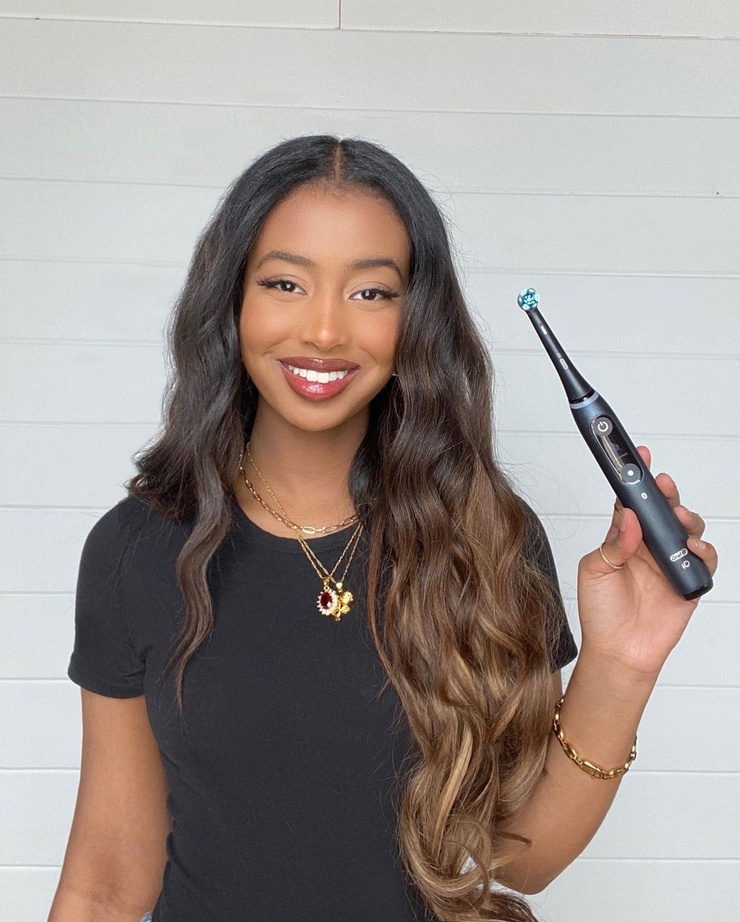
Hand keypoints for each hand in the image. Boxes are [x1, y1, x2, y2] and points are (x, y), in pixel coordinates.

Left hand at [576, 445, 717, 677]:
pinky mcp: (688, 581)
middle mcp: (648, 546)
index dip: (635, 479)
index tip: (638, 458)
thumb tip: (629, 517)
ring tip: (677, 519)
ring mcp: (670, 562)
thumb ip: (613, 544)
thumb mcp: (595, 571)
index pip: (631, 501)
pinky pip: (705, 559)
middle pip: (663, 510)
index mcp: (622, 537)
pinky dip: (703, 550)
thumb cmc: (601, 612)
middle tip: (662, 485)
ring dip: (686, 518)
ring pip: (688, 528)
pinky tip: (692, 548)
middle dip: (666, 494)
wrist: (619, 651)